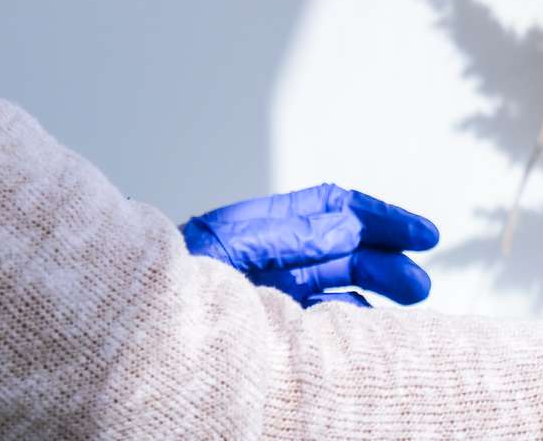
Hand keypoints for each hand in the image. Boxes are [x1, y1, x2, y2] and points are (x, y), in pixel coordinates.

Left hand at [182, 183, 438, 308]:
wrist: (120, 333)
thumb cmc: (162, 287)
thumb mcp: (231, 248)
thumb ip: (291, 236)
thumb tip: (350, 228)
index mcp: (256, 226)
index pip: (333, 210)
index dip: (382, 218)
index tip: (422, 235)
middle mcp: (265, 256)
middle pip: (342, 250)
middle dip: (386, 262)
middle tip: (420, 286)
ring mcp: (264, 292)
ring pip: (335, 285)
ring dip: (374, 293)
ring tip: (407, 306)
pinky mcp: (261, 326)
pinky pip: (314, 320)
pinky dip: (345, 322)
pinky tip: (367, 331)